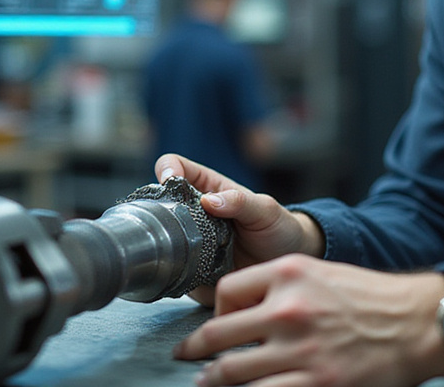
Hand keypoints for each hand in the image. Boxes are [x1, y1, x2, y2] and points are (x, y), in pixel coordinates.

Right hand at [154, 153, 324, 304]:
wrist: (285, 263)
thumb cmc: (278, 227)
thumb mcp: (266, 209)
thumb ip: (241, 202)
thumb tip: (209, 201)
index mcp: (206, 187)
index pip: (175, 166)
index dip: (167, 170)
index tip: (169, 182)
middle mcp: (192, 213)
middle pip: (158, 204)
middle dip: (158, 212)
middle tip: (176, 225)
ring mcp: (188, 241)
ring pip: (160, 239)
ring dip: (165, 246)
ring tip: (188, 255)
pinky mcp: (190, 271)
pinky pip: (173, 272)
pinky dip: (174, 274)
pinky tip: (189, 277)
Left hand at [173, 255, 443, 386]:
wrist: (417, 323)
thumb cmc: (370, 299)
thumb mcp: (321, 272)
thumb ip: (280, 286)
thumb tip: (238, 310)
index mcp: (289, 273)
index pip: (225, 291)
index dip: (214, 311)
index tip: (212, 325)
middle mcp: (289, 309)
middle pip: (218, 335)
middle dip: (195, 350)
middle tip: (185, 356)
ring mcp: (301, 350)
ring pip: (231, 371)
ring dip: (212, 380)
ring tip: (205, 382)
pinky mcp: (317, 383)